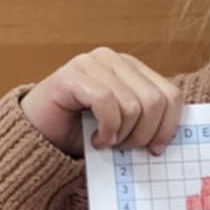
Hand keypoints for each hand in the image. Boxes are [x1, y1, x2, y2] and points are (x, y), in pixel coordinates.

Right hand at [20, 48, 182, 158]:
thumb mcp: (125, 127)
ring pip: (133, 105)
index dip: (168, 127)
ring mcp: (92, 63)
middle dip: (143, 134)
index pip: (171, 95)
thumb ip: (147, 123)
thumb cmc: (81, 132)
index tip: (154, 149)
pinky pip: (107, 103)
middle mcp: (114, 60)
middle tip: (124, 148)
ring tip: (107, 142)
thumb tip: (171, 139)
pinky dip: (107, 128)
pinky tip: (96, 139)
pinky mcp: (72, 75)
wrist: (38, 136)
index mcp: (132, 69)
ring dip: (122, 135)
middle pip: (155, 101)